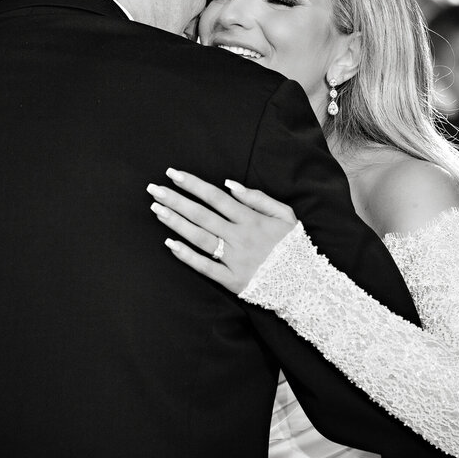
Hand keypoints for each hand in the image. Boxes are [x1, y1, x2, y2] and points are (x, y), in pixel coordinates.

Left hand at [146, 167, 296, 293]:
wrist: (305, 283)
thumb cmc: (293, 246)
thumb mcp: (285, 215)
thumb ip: (258, 198)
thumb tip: (229, 184)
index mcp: (251, 219)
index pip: (215, 197)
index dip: (192, 184)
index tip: (172, 174)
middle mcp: (239, 236)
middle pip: (201, 215)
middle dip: (175, 200)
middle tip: (153, 189)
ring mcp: (234, 259)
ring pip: (200, 238)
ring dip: (176, 223)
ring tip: (156, 210)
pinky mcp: (231, 280)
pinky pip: (206, 267)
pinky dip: (187, 256)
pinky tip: (170, 244)